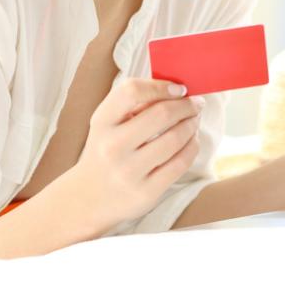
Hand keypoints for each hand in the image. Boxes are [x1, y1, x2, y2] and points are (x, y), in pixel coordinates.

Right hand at [71, 78, 204, 231]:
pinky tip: (192, 141)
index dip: (161, 86)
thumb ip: (135, 103)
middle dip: (187, 105)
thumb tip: (177, 90)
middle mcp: (112, 146)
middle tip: (196, 104)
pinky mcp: (146, 192)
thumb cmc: (106, 150)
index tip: (180, 88)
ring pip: (175, 139)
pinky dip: (192, 147)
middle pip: (162, 114)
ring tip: (194, 121)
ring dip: (192, 125)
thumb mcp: (108, 123)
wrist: (88, 197)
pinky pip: (180, 163)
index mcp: (102, 122)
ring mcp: (129, 172)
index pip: (131, 91)